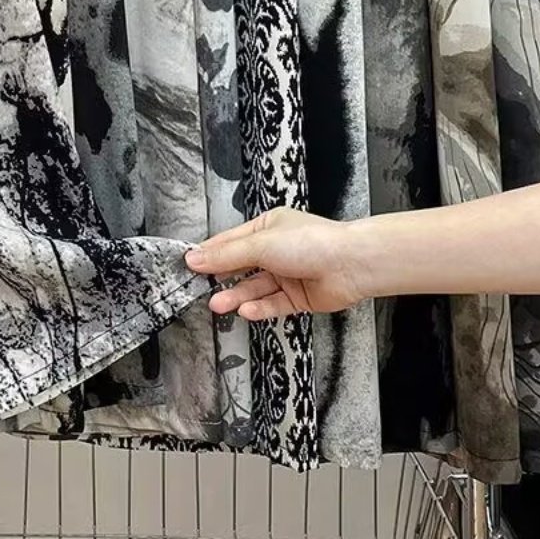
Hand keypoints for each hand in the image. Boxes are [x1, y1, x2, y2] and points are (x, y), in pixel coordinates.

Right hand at [185, 208, 368, 320]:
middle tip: (201, 290)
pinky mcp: (298, 297)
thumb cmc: (311, 242)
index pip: (230, 241)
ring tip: (219, 306)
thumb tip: (195, 257)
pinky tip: (246, 311)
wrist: (351, 265)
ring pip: (255, 288)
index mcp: (267, 227)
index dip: (209, 253)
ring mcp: (288, 274)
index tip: (188, 265)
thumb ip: (226, 255)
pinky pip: (273, 304)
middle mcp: (276, 250)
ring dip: (237, 296)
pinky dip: (259, 308)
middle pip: (242, 266)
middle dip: (222, 278)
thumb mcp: (260, 244)